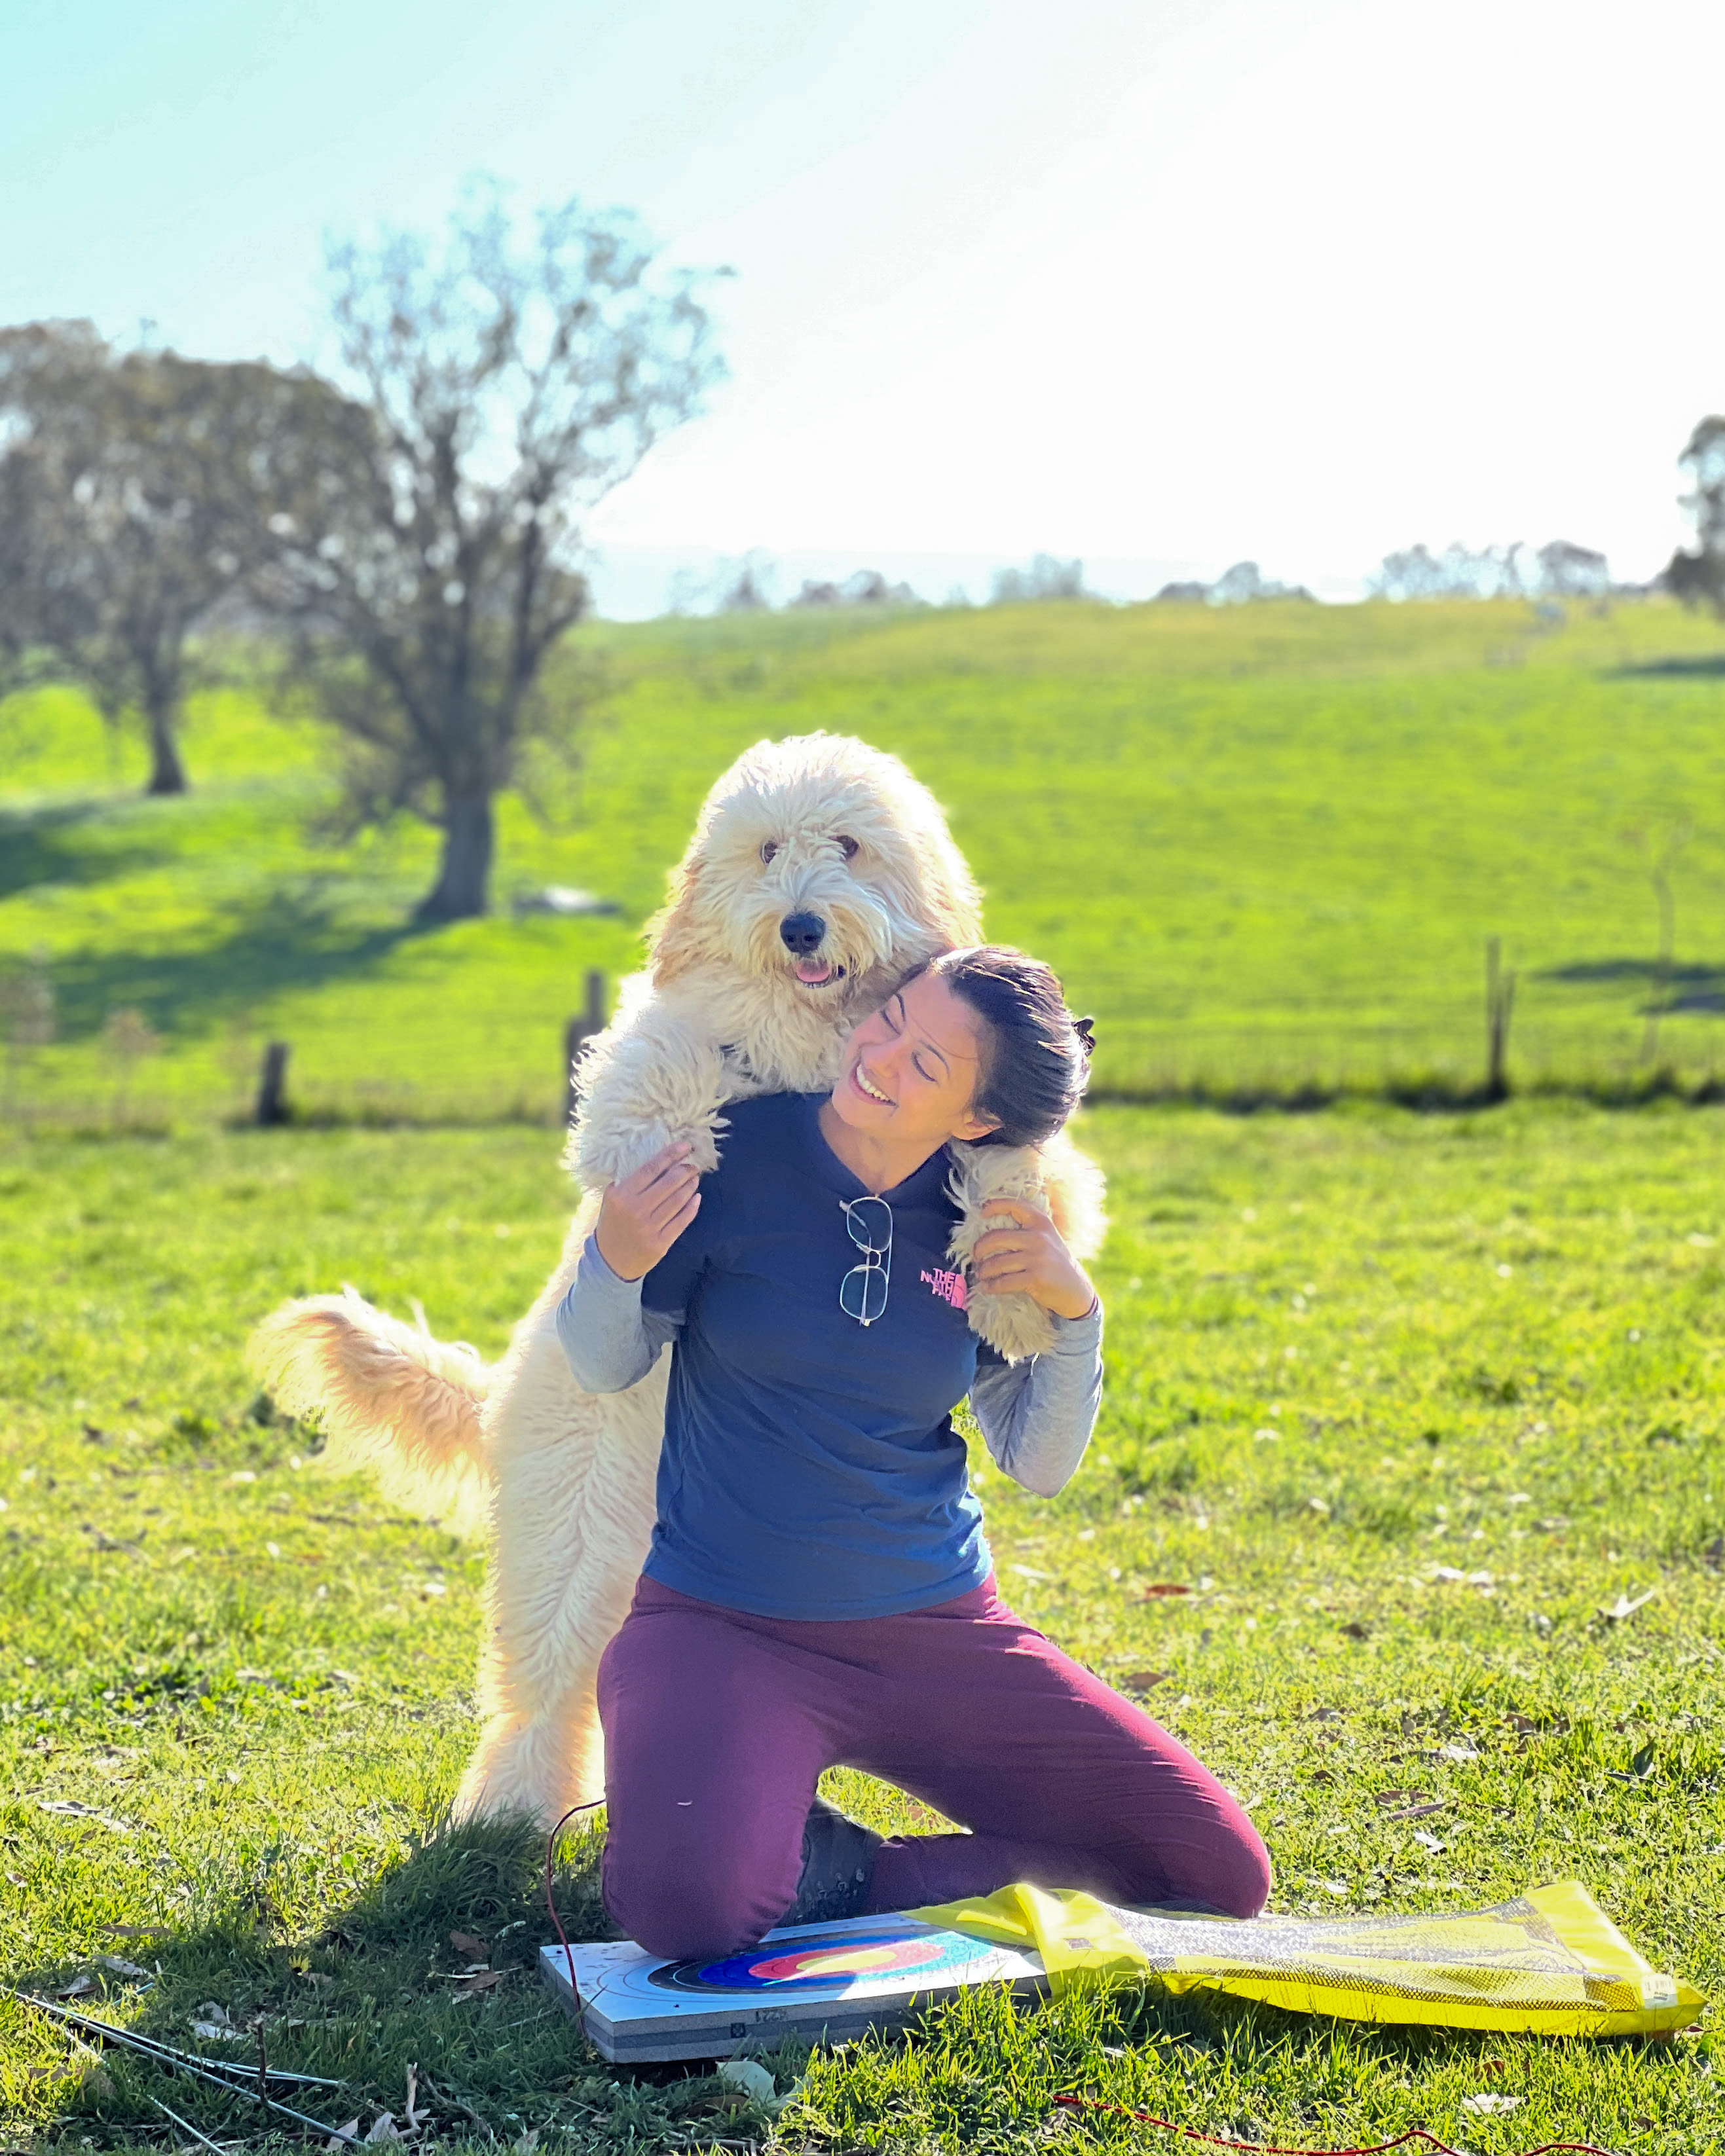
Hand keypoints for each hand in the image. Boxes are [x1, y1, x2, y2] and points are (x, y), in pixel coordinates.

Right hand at [594, 1143, 700, 1281]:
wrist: (610, 1263)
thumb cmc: (612, 1225)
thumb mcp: (611, 1200)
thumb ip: (627, 1182)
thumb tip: (655, 1161)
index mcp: (621, 1196)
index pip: (651, 1169)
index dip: (670, 1155)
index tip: (685, 1146)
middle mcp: (636, 1211)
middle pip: (669, 1183)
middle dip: (685, 1170)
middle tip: (693, 1164)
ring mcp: (649, 1229)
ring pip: (678, 1201)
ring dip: (690, 1186)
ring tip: (694, 1178)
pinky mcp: (661, 1244)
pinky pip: (682, 1221)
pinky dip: (692, 1207)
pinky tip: (696, 1197)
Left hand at [971, 1200, 1097, 1320]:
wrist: (1075, 1290)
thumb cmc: (1054, 1262)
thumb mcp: (1047, 1239)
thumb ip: (1026, 1230)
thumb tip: (990, 1228)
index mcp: (1041, 1223)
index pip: (1015, 1206)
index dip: (995, 1206)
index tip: (982, 1212)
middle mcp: (1039, 1237)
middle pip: (996, 1238)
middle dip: (980, 1248)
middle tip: (976, 1256)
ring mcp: (1037, 1258)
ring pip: (997, 1263)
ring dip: (984, 1270)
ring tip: (981, 1274)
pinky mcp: (1035, 1278)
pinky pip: (1004, 1282)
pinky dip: (992, 1286)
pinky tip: (988, 1287)